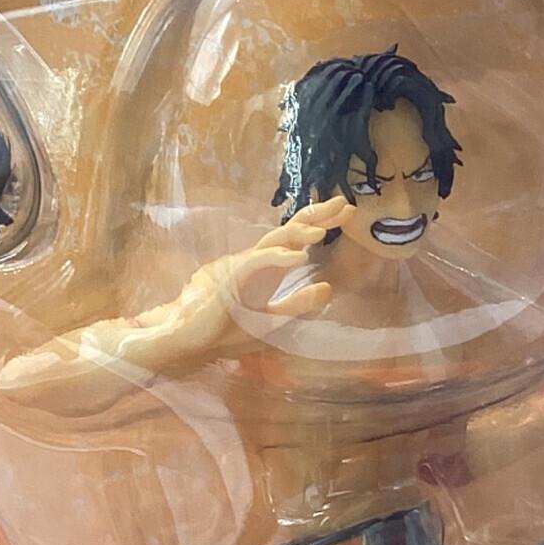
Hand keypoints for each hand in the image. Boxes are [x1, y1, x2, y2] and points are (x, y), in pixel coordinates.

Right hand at [177, 195, 348, 355]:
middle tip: (345, 203)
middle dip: (317, 215)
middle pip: (291, 230)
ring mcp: (246, 266)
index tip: (348, 213)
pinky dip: (279, 257)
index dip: (322, 222)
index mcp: (270, 269)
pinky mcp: (234, 277)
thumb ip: (299, 304)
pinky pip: (259, 261)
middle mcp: (261, 261)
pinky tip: (300, 258)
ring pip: (276, 239)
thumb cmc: (228, 330)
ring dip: (300, 233)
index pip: (299, 239)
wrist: (195, 342)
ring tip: (324, 230)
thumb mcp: (275, 320)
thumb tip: (328, 287)